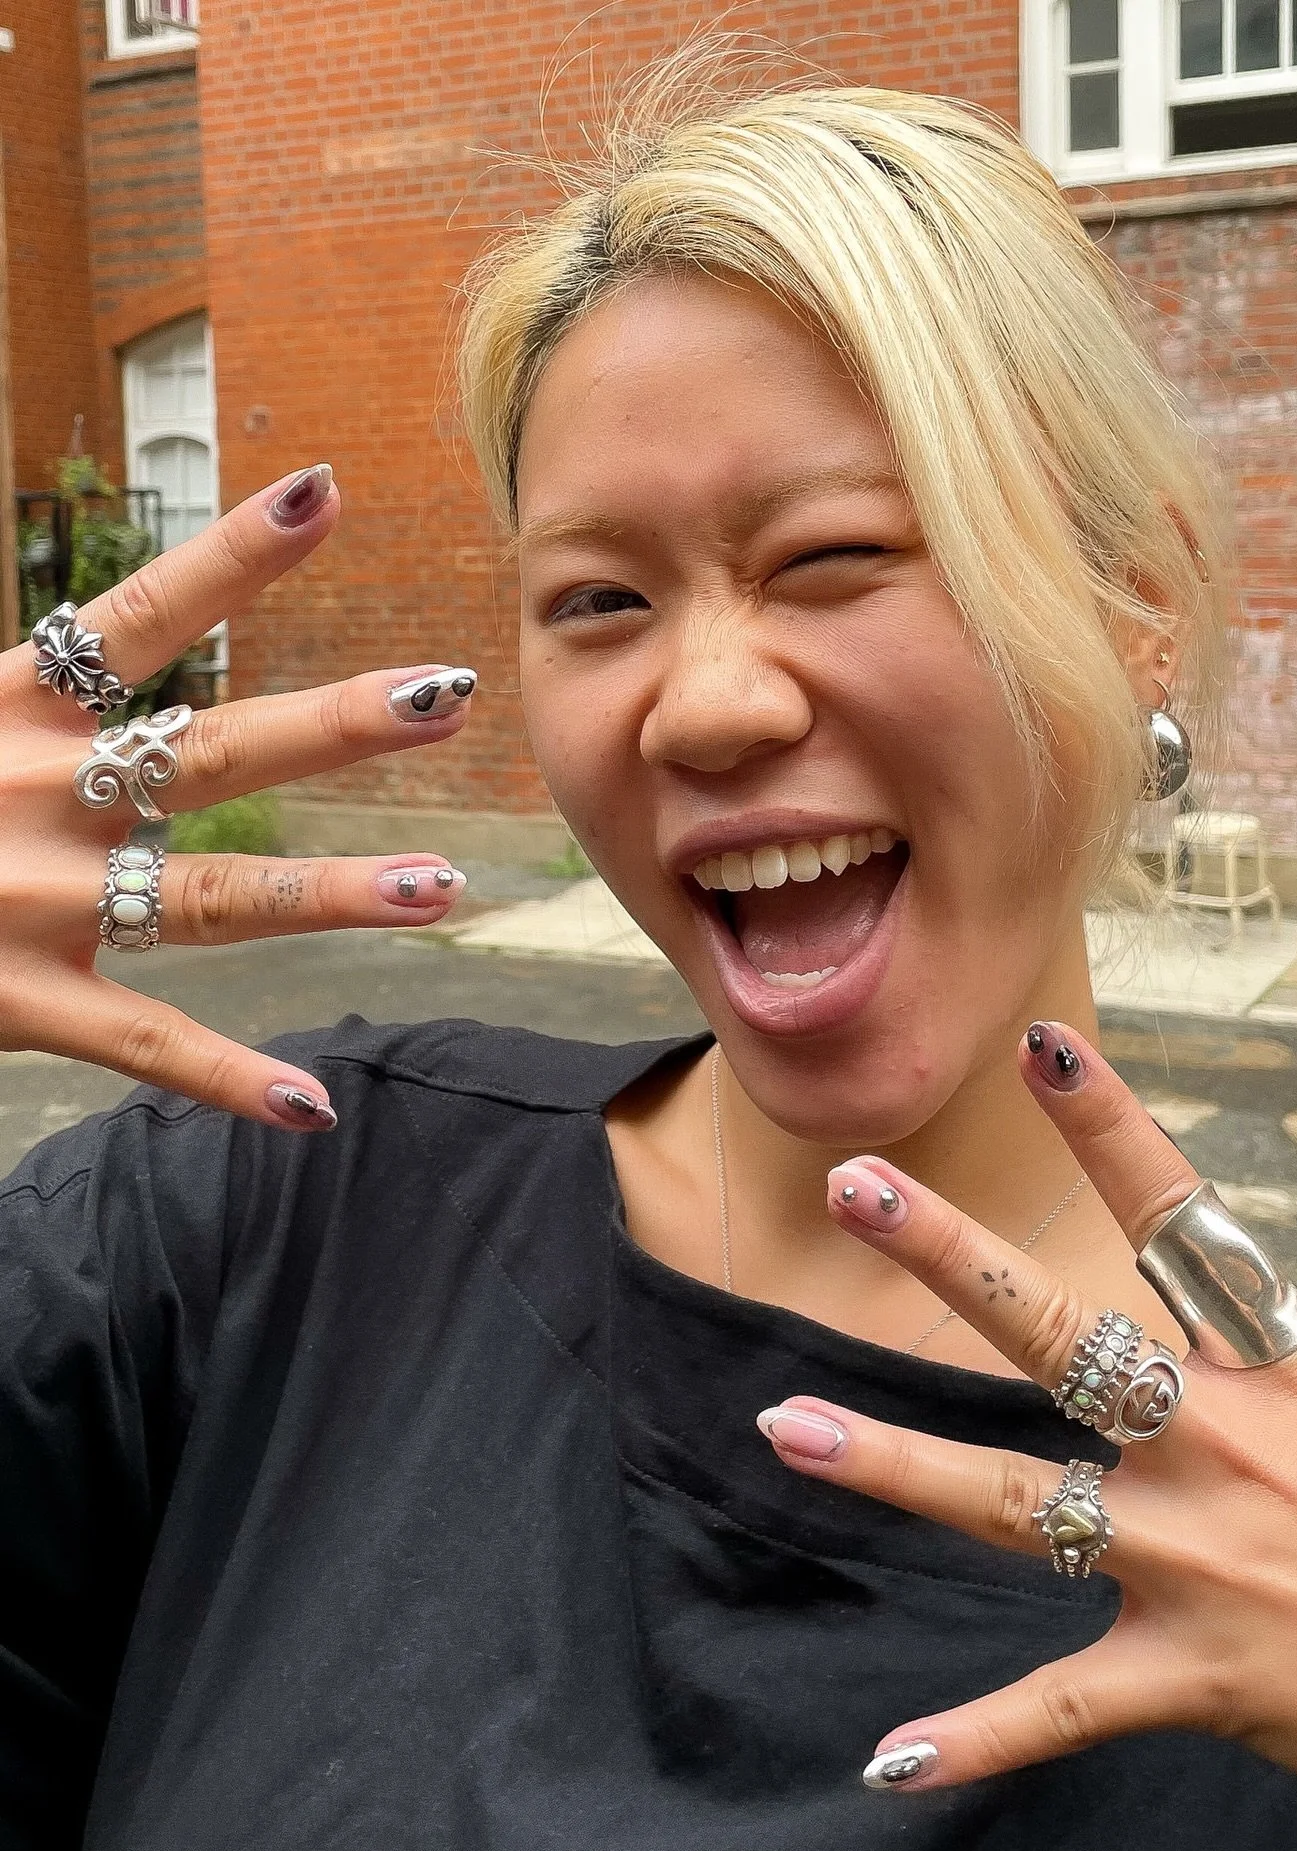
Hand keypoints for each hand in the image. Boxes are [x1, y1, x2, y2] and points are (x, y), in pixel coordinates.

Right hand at [0, 467, 477, 1130]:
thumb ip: (30, 689)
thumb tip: (95, 643)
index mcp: (6, 703)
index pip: (139, 612)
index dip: (235, 555)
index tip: (324, 492)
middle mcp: (32, 790)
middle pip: (213, 750)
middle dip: (335, 725)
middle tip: (450, 694)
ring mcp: (29, 900)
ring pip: (210, 898)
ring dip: (331, 894)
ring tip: (441, 886)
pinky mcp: (13, 1002)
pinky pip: (140, 1042)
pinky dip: (226, 1079)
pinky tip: (309, 1111)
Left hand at [756, 1021, 1296, 1811]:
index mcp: (1281, 1369)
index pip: (1185, 1223)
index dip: (1112, 1130)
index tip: (1041, 1047)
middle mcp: (1219, 1447)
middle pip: (1063, 1335)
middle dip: (953, 1257)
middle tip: (854, 1185)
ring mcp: (1195, 1559)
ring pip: (1016, 1504)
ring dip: (895, 1466)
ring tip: (788, 1427)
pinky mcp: (1189, 1674)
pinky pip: (1062, 1711)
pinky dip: (975, 1740)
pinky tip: (886, 1761)